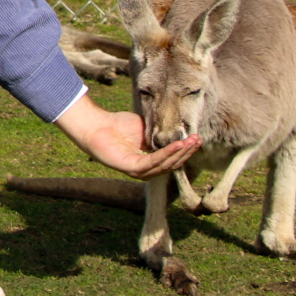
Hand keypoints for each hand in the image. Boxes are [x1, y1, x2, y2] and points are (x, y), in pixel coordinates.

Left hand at [54, 94, 198, 179]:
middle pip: (171, 164)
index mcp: (148, 162)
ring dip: (180, 153)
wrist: (97, 124)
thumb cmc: (118, 125)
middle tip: (198, 140)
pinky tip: (177, 145)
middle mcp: (144, 170)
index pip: (171, 160)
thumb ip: (160, 135)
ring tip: (191, 142)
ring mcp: (138, 171)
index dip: (185, 150)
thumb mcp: (145, 129)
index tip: (197, 139)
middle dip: (186, 152)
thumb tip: (179, 134)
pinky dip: (166, 154)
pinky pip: (153, 162)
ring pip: (165, 165)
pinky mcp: (131, 168)